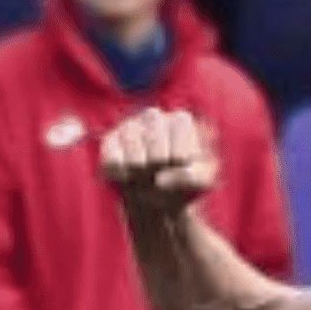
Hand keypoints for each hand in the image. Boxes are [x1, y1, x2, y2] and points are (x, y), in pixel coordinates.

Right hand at [100, 108, 218, 211]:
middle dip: (161, 175)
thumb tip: (160, 180)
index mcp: (181, 121)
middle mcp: (153, 117)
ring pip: (135, 161)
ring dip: (142, 177)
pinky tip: (129, 176)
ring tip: (147, 176)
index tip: (181, 170)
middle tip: (162, 174)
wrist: (157, 192)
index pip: (180, 155)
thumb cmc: (185, 181)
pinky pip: (113, 163)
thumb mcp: (201, 183)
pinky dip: (122, 177)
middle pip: (157, 156)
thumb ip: (192, 178)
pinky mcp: (109, 140)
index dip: (180, 174)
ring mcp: (129, 126)